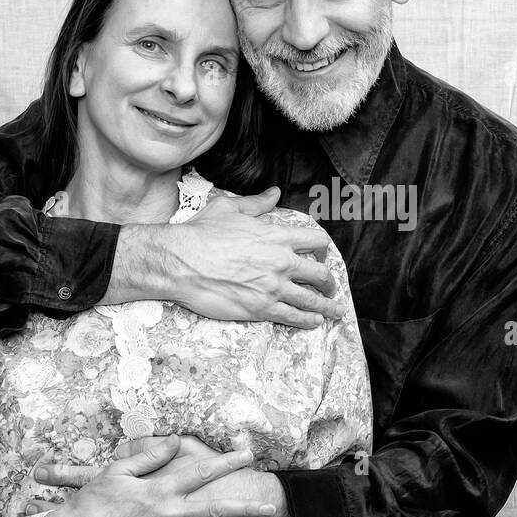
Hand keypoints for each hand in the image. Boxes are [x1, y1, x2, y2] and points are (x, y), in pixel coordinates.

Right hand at [29, 435, 275, 516]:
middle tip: (269, 508)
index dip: (226, 463)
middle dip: (245, 509)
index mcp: (159, 490)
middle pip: (214, 512)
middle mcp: (166, 516)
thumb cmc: (93, 500)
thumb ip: (149, 456)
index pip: (200, 473)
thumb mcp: (118, 470)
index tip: (247, 455)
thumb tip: (174, 440)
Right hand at [101, 186, 345, 328]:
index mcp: (277, 236)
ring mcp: (273, 287)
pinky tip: (314, 323)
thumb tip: (274, 193)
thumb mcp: (229, 208)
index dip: (323, 249)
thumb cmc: (201, 233)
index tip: (323, 255)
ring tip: (335, 312)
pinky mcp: (262, 308)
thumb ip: (256, 203)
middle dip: (329, 283)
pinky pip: (294, 317)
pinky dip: (308, 321)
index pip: (315, 241)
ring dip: (326, 307)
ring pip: (312, 300)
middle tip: (330, 288)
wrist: (181, 262)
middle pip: (320, 274)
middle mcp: (281, 262)